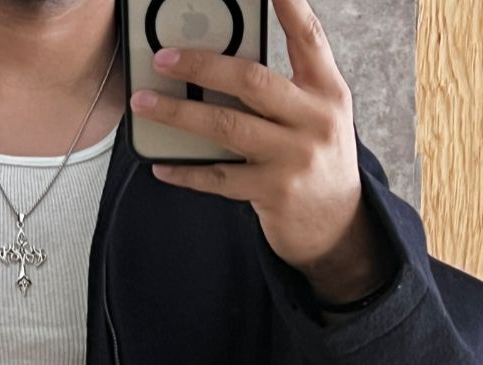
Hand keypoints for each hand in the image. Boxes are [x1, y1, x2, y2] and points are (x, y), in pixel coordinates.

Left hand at [130, 0, 397, 302]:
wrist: (336, 225)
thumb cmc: (317, 161)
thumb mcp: (318, 116)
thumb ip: (286, 89)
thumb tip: (222, 64)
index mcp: (328, 91)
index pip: (308, 37)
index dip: (289, 6)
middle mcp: (315, 120)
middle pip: (252, 81)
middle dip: (202, 65)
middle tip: (163, 57)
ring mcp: (294, 158)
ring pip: (228, 127)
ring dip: (180, 112)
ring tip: (146, 102)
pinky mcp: (274, 193)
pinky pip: (219, 178)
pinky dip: (186, 171)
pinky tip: (161, 164)